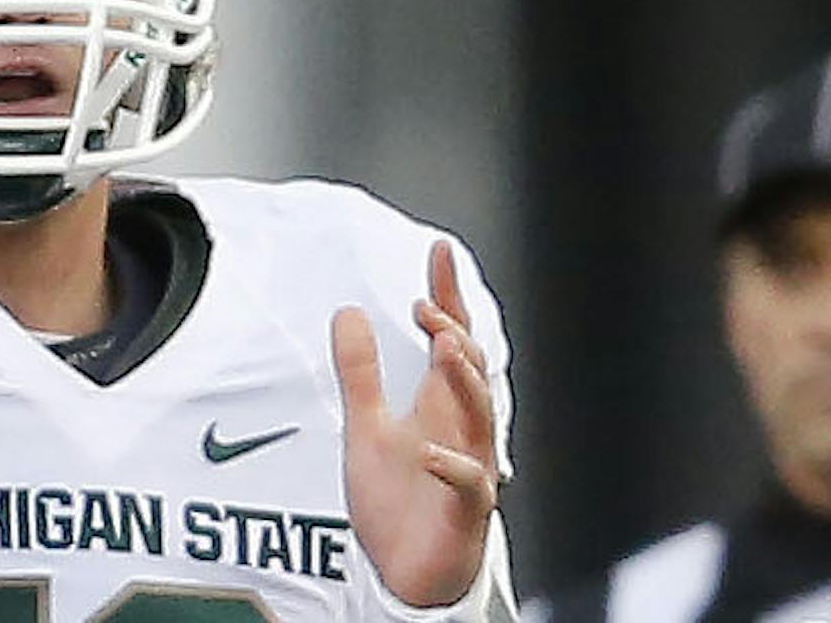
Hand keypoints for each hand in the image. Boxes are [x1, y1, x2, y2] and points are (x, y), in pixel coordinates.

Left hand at [332, 239, 499, 607]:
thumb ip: (359, 373)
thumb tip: (348, 313)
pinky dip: (453, 467)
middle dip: (455, 335)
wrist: (406, 576)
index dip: (447, 296)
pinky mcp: (465, 512)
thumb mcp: (365, 427)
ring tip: (446, 349)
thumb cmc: (397, 502)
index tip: (440, 253)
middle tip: (430, 307)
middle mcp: (460, 431)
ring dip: (466, 382)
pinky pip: (469, 485)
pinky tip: (430, 452)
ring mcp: (469, 468)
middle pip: (471, 370)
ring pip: (481, 417)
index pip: (450, 339)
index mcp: (438, 406)